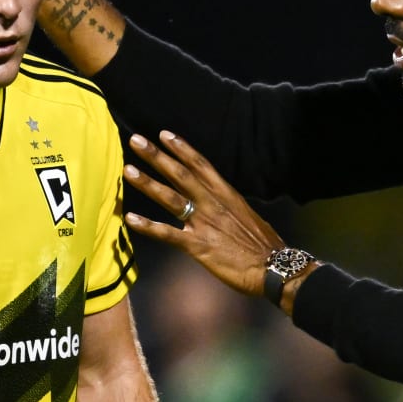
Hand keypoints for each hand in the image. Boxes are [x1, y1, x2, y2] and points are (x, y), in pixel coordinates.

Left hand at [123, 132, 287, 298]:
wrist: (274, 267)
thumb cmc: (265, 246)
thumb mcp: (248, 216)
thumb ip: (230, 208)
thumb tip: (221, 205)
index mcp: (226, 195)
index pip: (201, 165)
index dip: (182, 148)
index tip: (164, 134)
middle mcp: (213, 203)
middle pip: (181, 174)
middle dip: (157, 156)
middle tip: (136, 139)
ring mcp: (204, 223)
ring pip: (171, 197)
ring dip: (148, 183)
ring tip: (128, 170)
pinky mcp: (198, 245)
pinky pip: (168, 234)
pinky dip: (148, 226)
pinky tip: (130, 219)